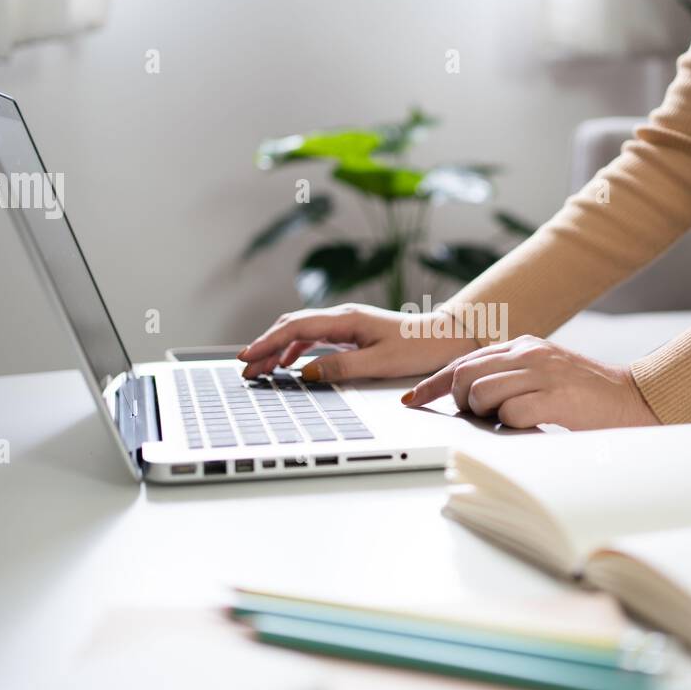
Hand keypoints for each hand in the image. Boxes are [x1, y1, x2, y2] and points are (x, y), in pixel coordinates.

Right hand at [239, 303, 477, 381]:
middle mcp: (343, 316)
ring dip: (277, 348)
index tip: (246, 357)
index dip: (266, 343)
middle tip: (245, 368)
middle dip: (264, 346)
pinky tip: (288, 363)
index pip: (295, 328)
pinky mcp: (352, 332)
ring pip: (300, 331)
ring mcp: (347, 323)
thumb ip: (342, 368)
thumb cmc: (419, 348)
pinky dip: (295, 348)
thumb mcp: (380, 363)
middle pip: (291, 326)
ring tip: (260, 369)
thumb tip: (307, 373)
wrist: (446, 338)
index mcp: (346, 319)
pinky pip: (314, 336)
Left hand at [403, 335, 660, 429]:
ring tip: (515, 420)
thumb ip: (510, 378)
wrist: (636, 402)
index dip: (433, 384)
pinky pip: (509, 414)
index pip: (463, 361)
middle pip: (463, 375)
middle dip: (461, 402)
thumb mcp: (545, 375)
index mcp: (523, 346)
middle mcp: (528, 354)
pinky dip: (512, 426)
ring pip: (481, 393)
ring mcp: (541, 374)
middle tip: (482, 417)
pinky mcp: (554, 397)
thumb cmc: (589, 397)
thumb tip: (469, 396)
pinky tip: (533, 426)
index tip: (413, 399)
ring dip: (488, 415)